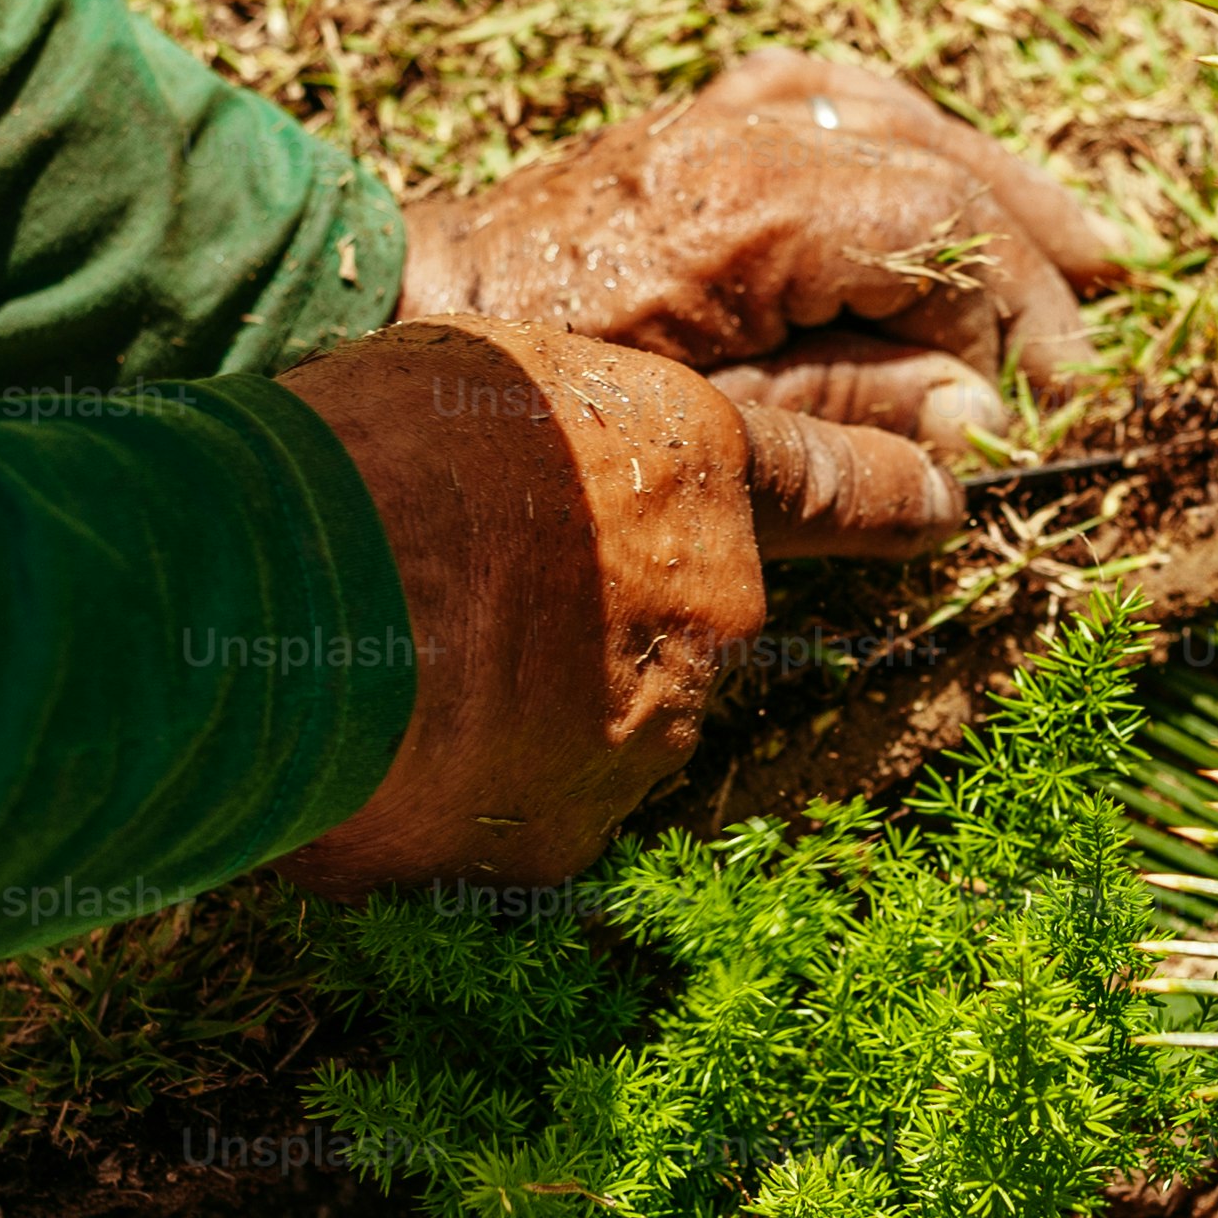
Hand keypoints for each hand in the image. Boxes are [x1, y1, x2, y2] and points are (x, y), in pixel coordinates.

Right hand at [270, 316, 955, 894]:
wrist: (274, 586)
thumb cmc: (356, 449)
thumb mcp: (484, 375)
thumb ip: (561, 447)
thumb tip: (546, 499)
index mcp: (693, 465)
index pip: (830, 485)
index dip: (893, 494)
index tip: (942, 504)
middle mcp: (708, 610)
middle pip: (677, 634)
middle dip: (586, 629)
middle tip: (447, 604)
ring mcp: (645, 739)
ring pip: (595, 734)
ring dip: (513, 721)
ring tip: (383, 679)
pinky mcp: (563, 842)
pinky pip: (518, 824)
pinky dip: (456, 803)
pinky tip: (372, 757)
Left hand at [395, 50, 1129, 455]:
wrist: (396, 313)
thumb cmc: (535, 399)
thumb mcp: (706, 436)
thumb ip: (850, 432)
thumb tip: (978, 435)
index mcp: (760, 209)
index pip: (948, 244)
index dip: (1019, 326)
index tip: (1057, 402)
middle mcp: (750, 136)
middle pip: (942, 171)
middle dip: (1029, 251)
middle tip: (1107, 316)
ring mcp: (720, 115)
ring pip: (902, 120)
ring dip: (992, 182)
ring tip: (1078, 245)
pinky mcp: (694, 121)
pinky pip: (837, 97)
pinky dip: (910, 134)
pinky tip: (949, 169)